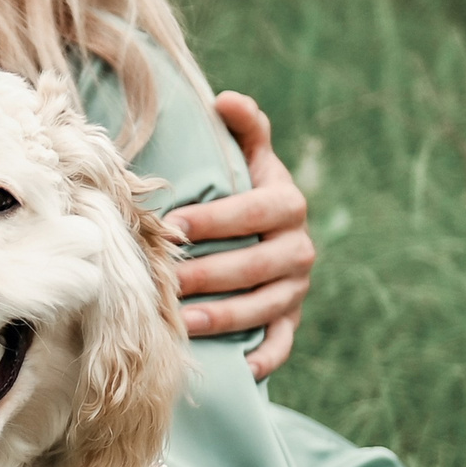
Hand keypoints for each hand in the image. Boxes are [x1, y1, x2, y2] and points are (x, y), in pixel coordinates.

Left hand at [165, 92, 316, 380]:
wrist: (268, 237)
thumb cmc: (243, 193)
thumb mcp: (250, 157)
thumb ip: (245, 128)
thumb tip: (225, 99)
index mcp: (288, 202)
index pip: (253, 211)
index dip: (214, 220)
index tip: (172, 226)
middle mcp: (299, 247)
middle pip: (254, 264)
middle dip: (208, 273)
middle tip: (166, 279)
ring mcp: (296, 289)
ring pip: (263, 307)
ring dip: (223, 317)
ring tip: (182, 323)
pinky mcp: (290, 323)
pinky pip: (280, 344)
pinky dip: (262, 358)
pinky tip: (238, 368)